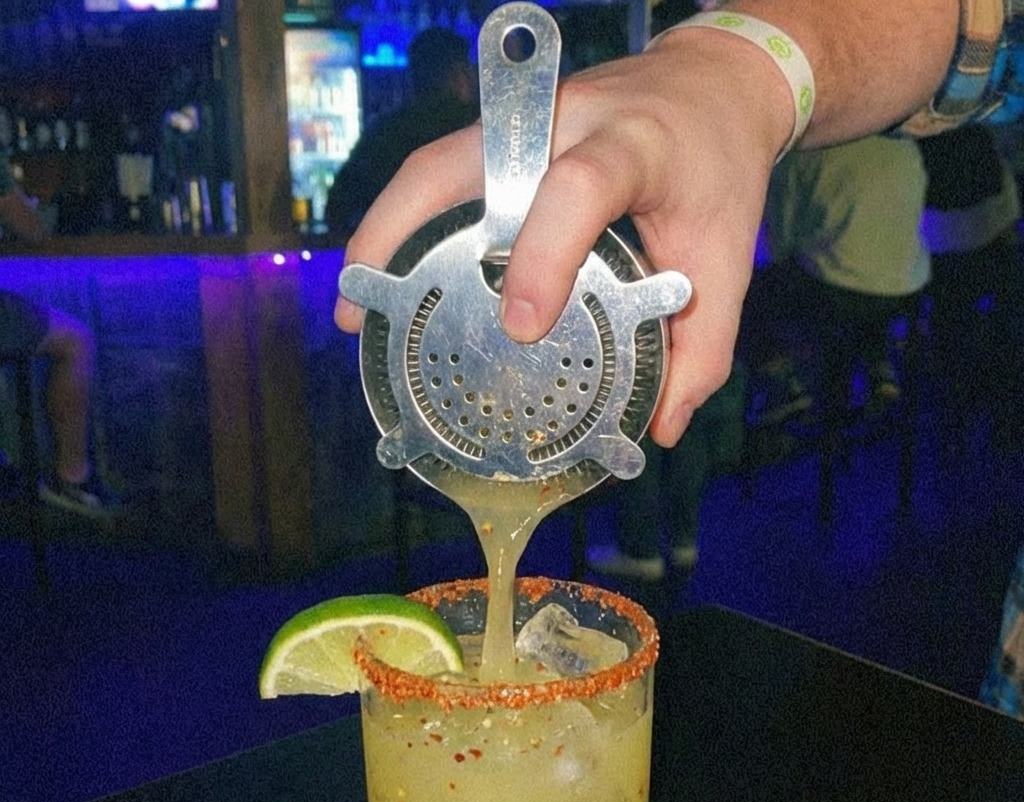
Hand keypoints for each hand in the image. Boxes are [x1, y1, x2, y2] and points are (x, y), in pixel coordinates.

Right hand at [335, 28, 791, 445]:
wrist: (715, 86)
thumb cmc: (718, 172)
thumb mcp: (728, 261)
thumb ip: (702, 346)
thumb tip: (660, 427)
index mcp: (633, 145)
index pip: (578, 187)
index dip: (543, 253)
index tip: (521, 324)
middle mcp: (563, 121)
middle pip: (458, 159)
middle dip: (396, 232)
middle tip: (362, 311)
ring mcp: (525, 123)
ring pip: (432, 165)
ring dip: (383, 229)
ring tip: (358, 300)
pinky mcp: (507, 135)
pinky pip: (442, 175)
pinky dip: (410, 223)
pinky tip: (397, 272)